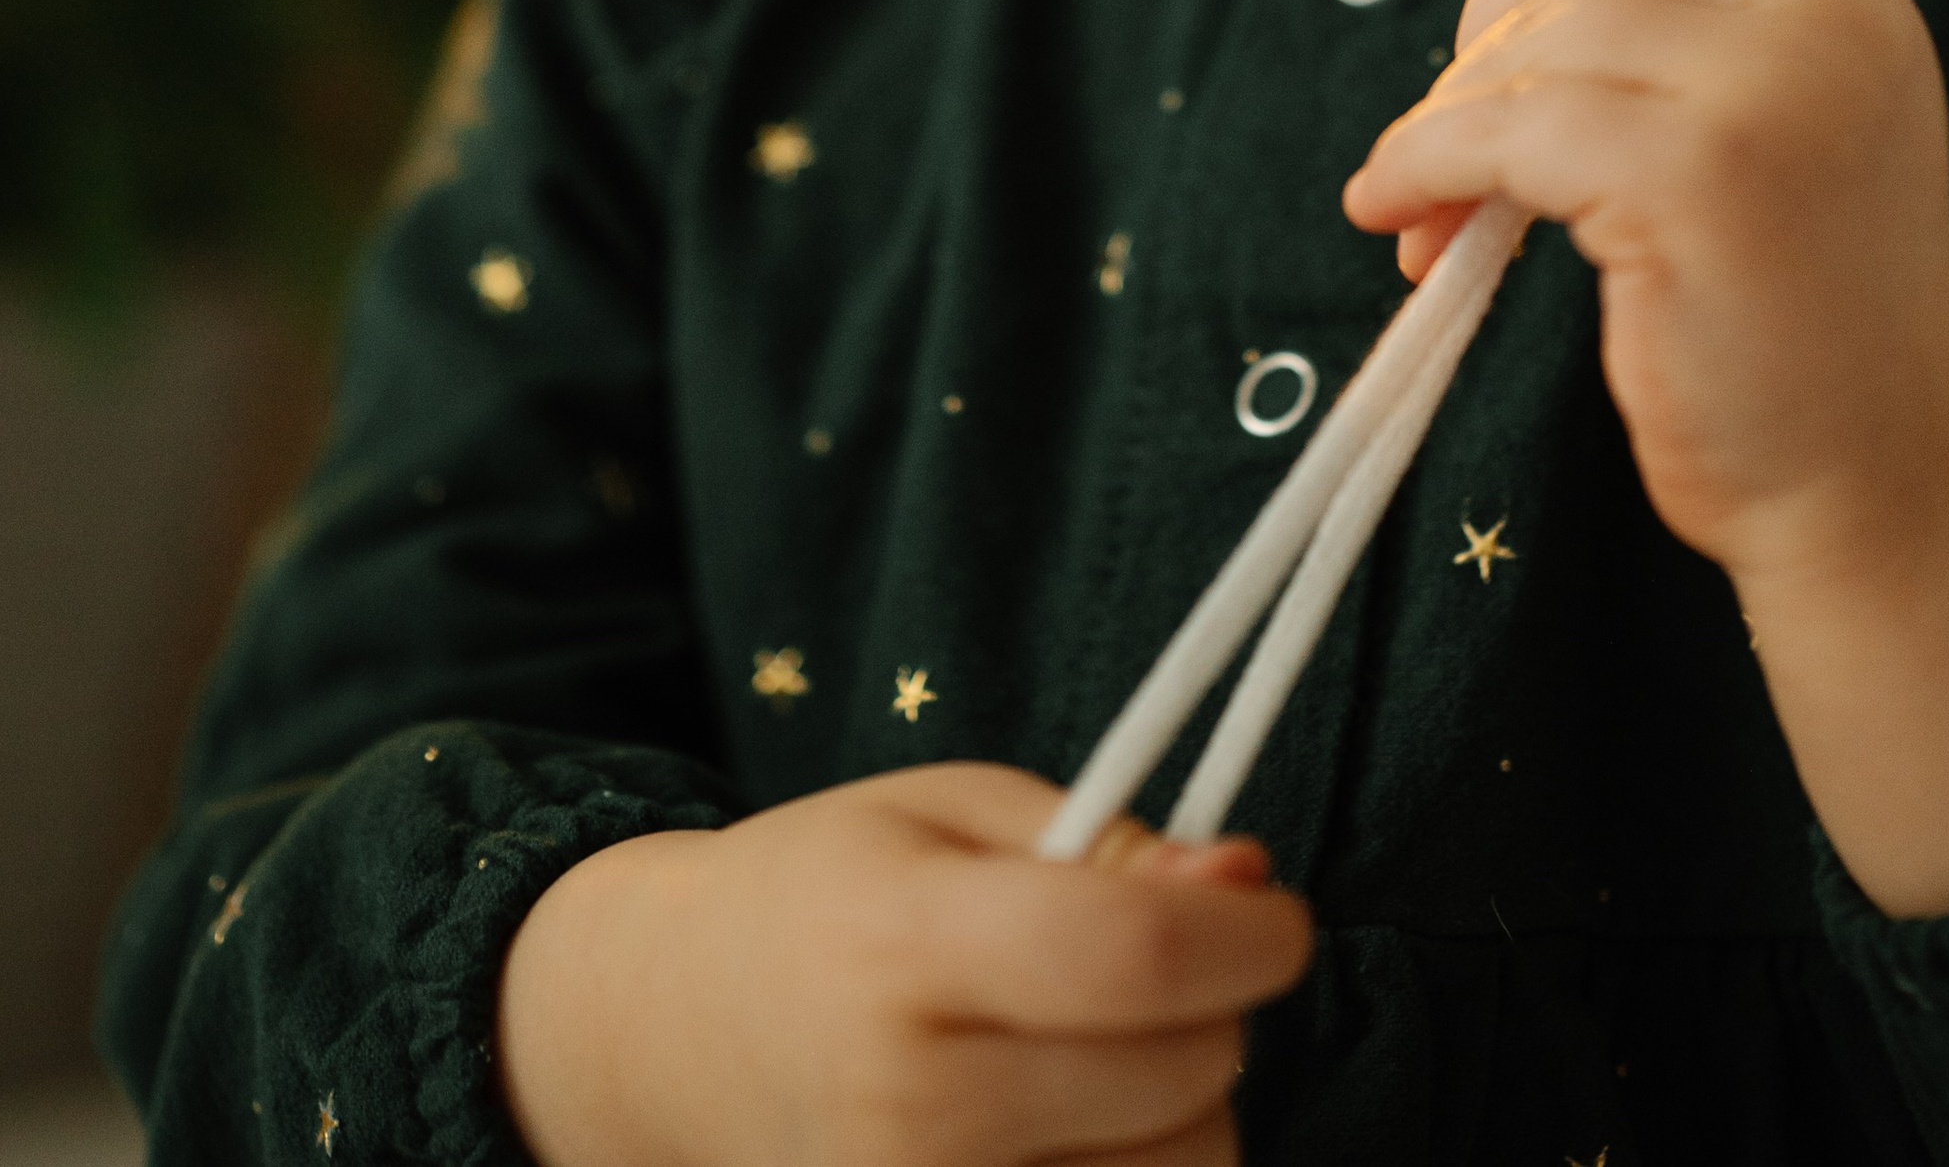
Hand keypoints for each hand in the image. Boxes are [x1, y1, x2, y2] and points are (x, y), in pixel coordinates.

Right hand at [497, 765, 1312, 1166]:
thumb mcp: (952, 813)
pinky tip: (1076, 1134)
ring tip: (1099, 1058)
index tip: (1276, 916)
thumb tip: (1249, 886)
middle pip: (1181, 1079)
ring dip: (1185, 1115)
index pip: (1131, 955)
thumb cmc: (829, 897)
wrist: (672, 1035)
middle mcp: (906, 1110)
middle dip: (1210, 1011)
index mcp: (903, 947)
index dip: (1246, 934)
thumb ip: (1108, 845)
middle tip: (1148, 973)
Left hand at [1340, 0, 1948, 594]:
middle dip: (1487, 20)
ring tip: (1432, 196)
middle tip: (1457, 122)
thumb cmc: (1799, 324)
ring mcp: (1770, 93)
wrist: (1879, 490)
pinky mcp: (1696, 181)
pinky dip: (1425, 159)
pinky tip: (1402, 214)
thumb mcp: (1789, 130)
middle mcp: (1828, 19)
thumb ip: (1692, 32)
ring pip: (1538, 30)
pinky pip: (1505, 127)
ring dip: (1447, 110)